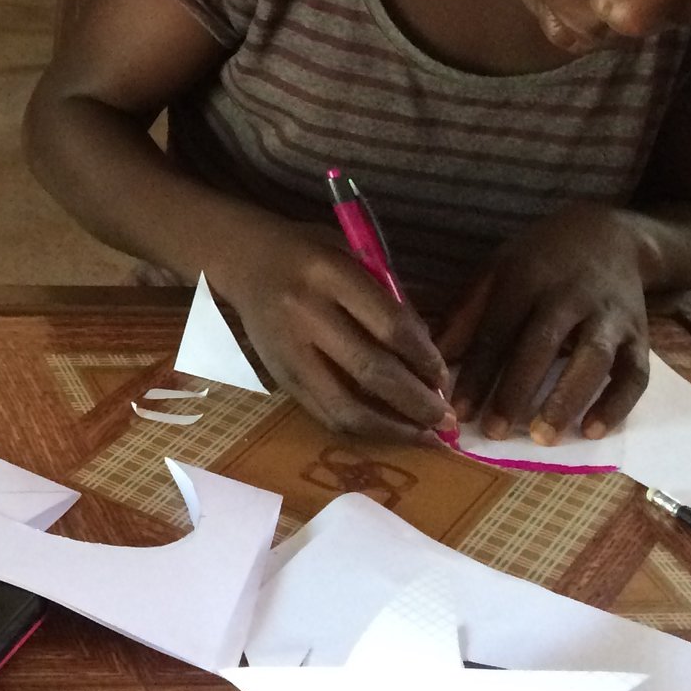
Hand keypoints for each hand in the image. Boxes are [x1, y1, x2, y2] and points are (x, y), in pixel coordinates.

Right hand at [218, 222, 453, 443]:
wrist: (245, 260)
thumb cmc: (311, 254)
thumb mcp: (353, 258)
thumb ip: (388, 302)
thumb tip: (428, 359)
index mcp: (329, 275)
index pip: (389, 326)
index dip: (425, 358)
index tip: (444, 376)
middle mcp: (305, 314)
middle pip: (372, 371)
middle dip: (417, 402)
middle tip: (445, 418)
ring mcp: (289, 351)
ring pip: (345, 406)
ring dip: (392, 429)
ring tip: (424, 436)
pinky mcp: (280, 377)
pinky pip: (324, 414)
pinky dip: (362, 430)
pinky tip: (389, 432)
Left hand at [440, 202, 650, 443]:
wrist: (609, 235)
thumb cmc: (540, 260)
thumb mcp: (496, 269)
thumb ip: (467, 312)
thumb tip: (437, 358)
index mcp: (525, 278)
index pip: (496, 330)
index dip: (477, 372)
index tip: (458, 411)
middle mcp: (569, 296)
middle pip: (541, 346)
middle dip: (515, 390)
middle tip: (494, 432)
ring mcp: (609, 316)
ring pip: (592, 359)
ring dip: (567, 399)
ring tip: (542, 437)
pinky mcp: (640, 335)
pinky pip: (635, 374)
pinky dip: (617, 403)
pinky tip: (593, 430)